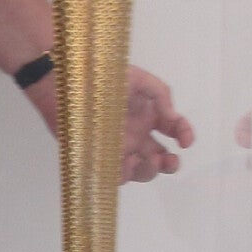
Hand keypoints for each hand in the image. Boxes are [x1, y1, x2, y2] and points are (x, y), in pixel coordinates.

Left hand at [23, 64, 195, 183]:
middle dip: (170, 163)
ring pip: (140, 170)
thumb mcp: (138, 78)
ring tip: (148, 160)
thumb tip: (172, 117)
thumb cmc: (100, 77)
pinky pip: (116, 175)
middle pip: (159, 158)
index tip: (185, 141)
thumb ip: (161, 94)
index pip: (173, 129)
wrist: (66, 82)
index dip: (184, 135)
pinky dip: (126, 173)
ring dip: (149, 170)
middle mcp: (135, 134)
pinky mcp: (98, 157)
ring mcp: (117, 148)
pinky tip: (126, 161)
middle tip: (170, 161)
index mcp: (147, 114)